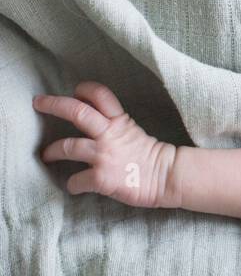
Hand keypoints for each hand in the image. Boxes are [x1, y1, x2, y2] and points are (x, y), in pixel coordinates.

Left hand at [33, 81, 176, 209]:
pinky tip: (73, 186)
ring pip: (67, 146)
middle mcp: (109, 135)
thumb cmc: (152, 157)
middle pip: (77, 112)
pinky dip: (72, 184)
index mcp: (120, 122)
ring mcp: (104, 156)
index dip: (84, 89)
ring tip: (46, 155)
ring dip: (52, 150)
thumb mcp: (135, 132)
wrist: (167, 178)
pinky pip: (75, 180)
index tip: (74, 91)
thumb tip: (95, 124)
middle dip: (53, 105)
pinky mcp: (101, 178)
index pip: (100, 95)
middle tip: (38, 102)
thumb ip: (115, 126)